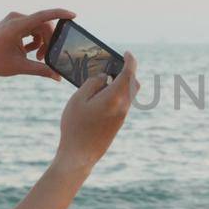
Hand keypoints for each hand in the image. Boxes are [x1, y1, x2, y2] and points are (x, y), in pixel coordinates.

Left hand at [0, 8, 74, 78]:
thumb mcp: (19, 67)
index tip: (73, 16)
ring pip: (39, 28)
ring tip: (37, 58)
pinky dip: (35, 40)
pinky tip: (29, 52)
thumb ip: (41, 70)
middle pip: (43, 26)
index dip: (60, 14)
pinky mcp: (14, 23)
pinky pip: (32, 28)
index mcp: (16, 26)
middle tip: (47, 58)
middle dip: (49, 42)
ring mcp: (15, 19)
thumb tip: (58, 77)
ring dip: (42, 43)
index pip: (43, 16)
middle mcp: (16, 18)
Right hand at [56, 52, 139, 172]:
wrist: (80, 155)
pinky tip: (101, 97)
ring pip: (128, 95)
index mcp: (114, 97)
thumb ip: (93, 83)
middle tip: (113, 66)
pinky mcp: (117, 124)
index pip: (129, 73)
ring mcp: (121, 117)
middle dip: (127, 72)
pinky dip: (117, 95)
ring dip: (121, 85)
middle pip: (133, 84)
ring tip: (103, 81)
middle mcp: (123, 106)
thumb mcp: (78, 99)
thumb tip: (105, 77)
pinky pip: (122, 104)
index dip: (130, 60)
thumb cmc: (75, 126)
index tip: (127, 53)